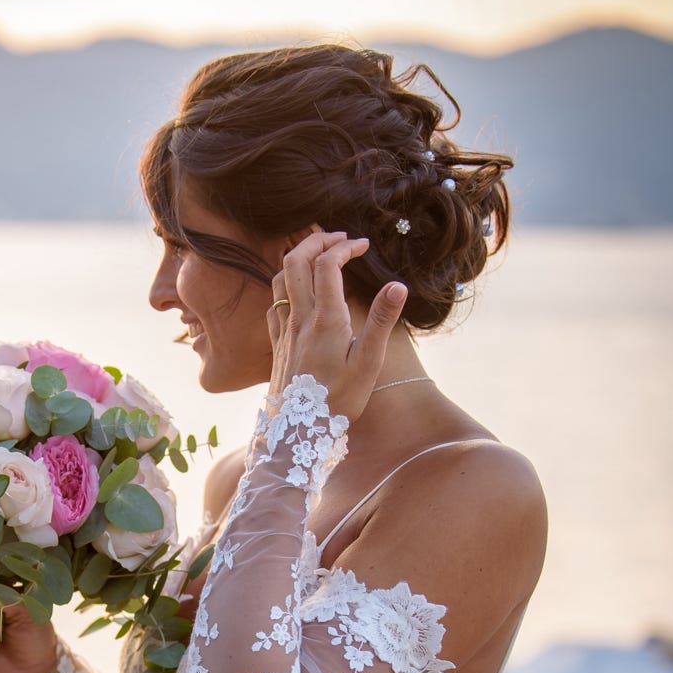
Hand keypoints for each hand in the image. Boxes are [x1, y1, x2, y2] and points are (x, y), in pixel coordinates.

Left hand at [266, 229, 407, 422]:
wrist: (298, 434)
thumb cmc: (338, 401)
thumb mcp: (369, 363)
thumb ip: (382, 321)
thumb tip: (398, 284)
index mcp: (326, 319)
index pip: (327, 264)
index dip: (344, 246)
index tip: (362, 245)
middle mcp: (300, 320)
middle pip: (295, 261)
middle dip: (315, 241)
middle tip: (339, 238)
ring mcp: (285, 331)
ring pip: (279, 280)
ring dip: (297, 259)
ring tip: (319, 256)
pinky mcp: (277, 345)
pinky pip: (274, 304)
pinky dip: (285, 286)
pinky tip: (298, 294)